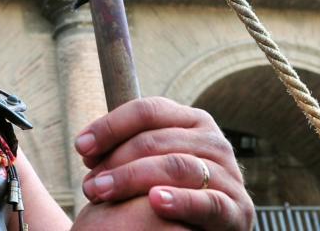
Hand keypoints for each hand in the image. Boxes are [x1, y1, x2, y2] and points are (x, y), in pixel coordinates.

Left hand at [73, 97, 253, 229]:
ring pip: (176, 166)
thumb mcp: (151, 162)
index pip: (147, 110)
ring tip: (103, 192)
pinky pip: (208, 202)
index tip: (81, 147)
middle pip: (156, 140)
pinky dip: (180, 200)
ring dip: (132, 178)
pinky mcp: (238, 210)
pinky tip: (154, 202)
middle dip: (115, 160)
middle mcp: (214, 141)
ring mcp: (229, 174)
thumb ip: (126, 149)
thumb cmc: (172, 191)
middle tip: (89, 183)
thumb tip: (85, 145)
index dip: (110, 126)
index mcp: (192, 121)